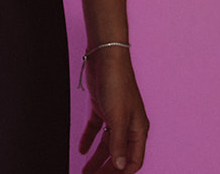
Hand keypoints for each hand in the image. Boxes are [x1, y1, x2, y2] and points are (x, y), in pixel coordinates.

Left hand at [78, 47, 147, 172]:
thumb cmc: (117, 83)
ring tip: (85, 170)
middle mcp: (128, 125)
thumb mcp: (117, 117)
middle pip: (118, 155)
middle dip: (106, 168)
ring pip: (106, 144)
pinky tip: (81, 150)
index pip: (132, 160)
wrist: (105, 57)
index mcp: (138, 130)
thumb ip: (117, 143)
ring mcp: (114, 116)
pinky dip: (89, 140)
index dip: (121, 172)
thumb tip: (119, 166)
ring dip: (96, 158)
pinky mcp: (102, 108)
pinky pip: (96, 130)